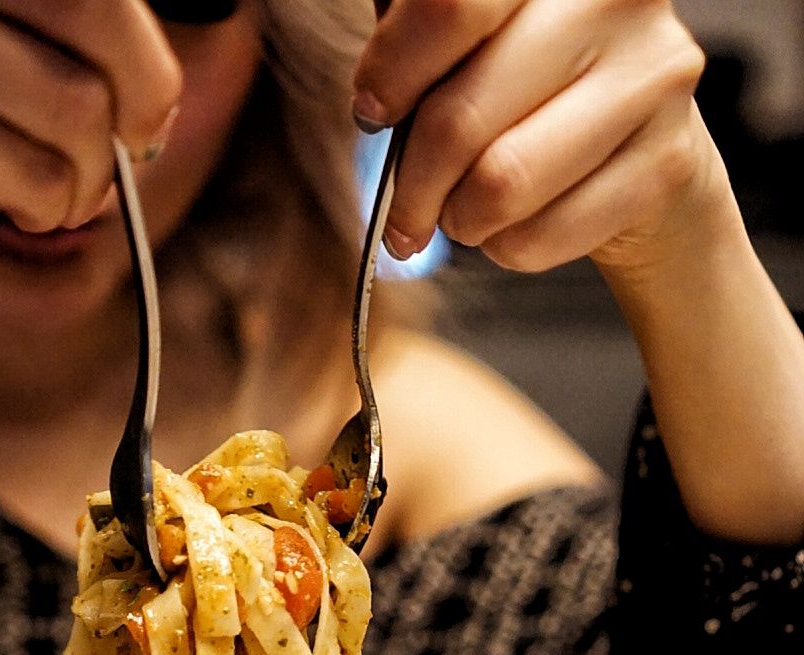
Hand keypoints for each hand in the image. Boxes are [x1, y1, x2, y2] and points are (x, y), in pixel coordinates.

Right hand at [0, 0, 179, 301]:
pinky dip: (42, 208)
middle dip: (131, 113)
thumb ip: (47, 39)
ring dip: (82, 180)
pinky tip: (8, 210)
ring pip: (73, 109)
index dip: (140, 51)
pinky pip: (31, 171)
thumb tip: (160, 86)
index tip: (145, 111)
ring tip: (46, 197)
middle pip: (94, 17)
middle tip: (116, 166)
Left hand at [353, 0, 725, 276]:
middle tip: (408, 205)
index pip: (447, 5)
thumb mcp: (472, 37)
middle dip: (414, 183)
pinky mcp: (666, 163)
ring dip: (462, 219)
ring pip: (501, 185)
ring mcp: (654, 75)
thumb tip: (370, 96)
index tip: (374, 112)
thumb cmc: (532, 84)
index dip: (392, 72)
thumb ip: (419, 32)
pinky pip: (541, 236)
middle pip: (459, 117)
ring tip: (466, 212)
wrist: (642, 144)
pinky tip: (519, 224)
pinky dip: (508, 248)